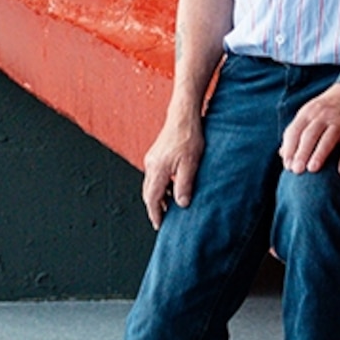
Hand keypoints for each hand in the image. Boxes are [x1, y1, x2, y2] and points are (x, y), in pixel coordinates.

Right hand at [142, 111, 205, 226]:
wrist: (184, 115)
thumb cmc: (189, 137)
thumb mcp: (191, 164)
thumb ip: (184, 185)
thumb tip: (181, 204)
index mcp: (157, 169)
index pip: (152, 198)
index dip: (155, 214)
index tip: (159, 225)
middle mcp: (151, 164)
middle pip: (148, 193)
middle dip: (154, 207)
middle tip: (163, 220)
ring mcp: (152, 158)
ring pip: (150, 184)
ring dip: (157, 197)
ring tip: (169, 206)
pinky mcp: (156, 154)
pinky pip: (154, 175)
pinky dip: (159, 186)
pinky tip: (170, 187)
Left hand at [279, 83, 339, 177]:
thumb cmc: (327, 108)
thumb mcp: (309, 114)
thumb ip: (296, 132)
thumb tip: (282, 154)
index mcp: (307, 113)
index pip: (294, 131)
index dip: (290, 148)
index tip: (287, 165)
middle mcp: (322, 116)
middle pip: (309, 135)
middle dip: (301, 153)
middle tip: (296, 170)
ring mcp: (339, 121)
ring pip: (327, 139)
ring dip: (319, 154)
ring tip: (312, 169)